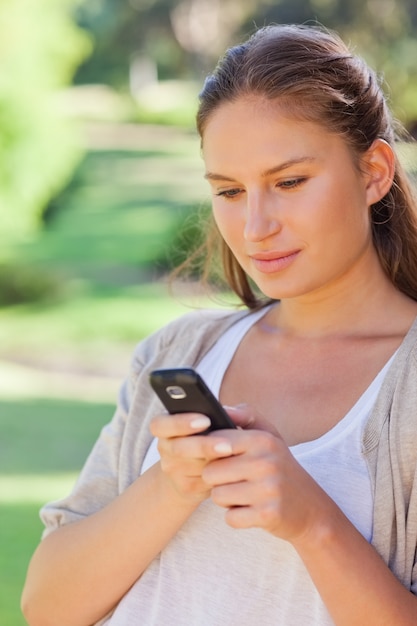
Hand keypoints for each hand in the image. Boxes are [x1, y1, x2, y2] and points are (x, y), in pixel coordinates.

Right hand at [149, 412, 238, 503]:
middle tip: (226, 445)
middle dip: (204, 446)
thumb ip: (231, 411)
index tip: (206, 420)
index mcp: (166, 427)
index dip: (181, 422)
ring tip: (233, 456)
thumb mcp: (221, 420)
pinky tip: (232, 468)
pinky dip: (219, 475)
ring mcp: (173, 470)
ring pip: (192, 467)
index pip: (160, 424)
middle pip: (178, 448)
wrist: (198, 468)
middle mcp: (165, 448)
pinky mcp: (187, 487)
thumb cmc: (214, 435)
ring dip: (214, 462)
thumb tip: (232, 412)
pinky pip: (203, 481)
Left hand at [202, 405, 333, 543]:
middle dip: (218, 480)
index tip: (222, 458)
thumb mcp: (270, 437)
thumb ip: (246, 416)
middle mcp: (266, 462)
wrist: (312, 510)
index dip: (211, 453)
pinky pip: (230, 518)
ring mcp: (268, 490)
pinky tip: (252, 510)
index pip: (214, 442)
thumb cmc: (281, 468)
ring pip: (217, 496)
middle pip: (210, 472)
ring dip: (227, 499)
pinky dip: (237, 517)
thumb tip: (222, 407)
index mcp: (263, 440)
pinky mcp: (267, 515)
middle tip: (237, 480)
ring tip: (245, 494)